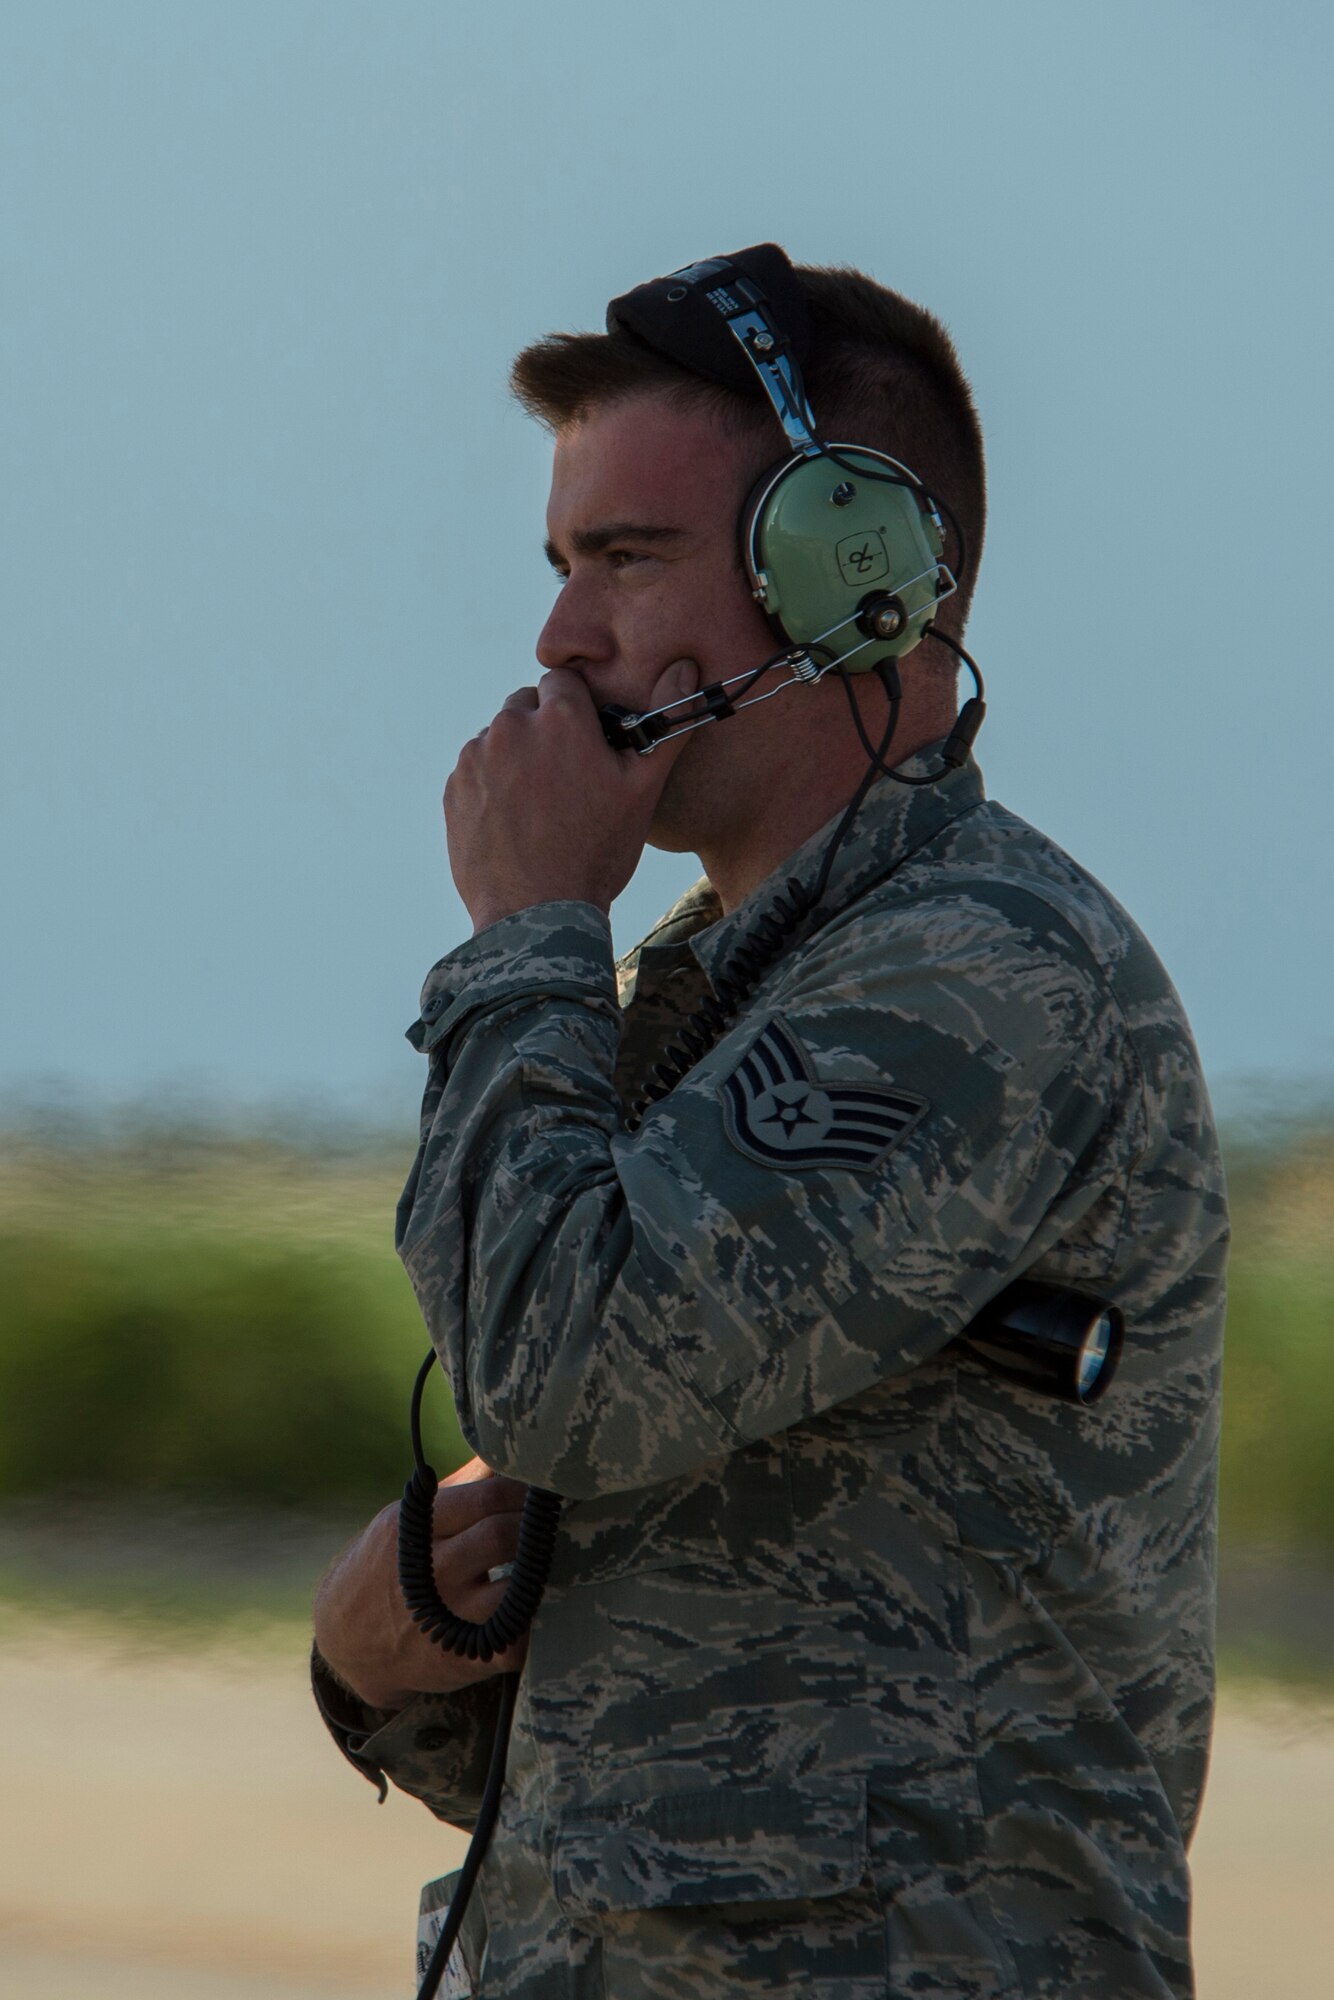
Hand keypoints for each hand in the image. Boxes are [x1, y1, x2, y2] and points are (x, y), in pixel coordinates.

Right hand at [313, 1458, 528, 1710]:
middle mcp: (432, 1573)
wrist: (347, 1640)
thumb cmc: (388, 1565)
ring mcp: (448, 1620)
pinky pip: (517, 1642)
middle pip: (503, 1537)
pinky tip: (534, 1607)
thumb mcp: (406, 1521)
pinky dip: (533, 1624)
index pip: (486, 1498)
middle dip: (534, 1527)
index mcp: (416, 1529)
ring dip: (541, 1574)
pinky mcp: (464, 1659)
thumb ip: (459, 1487)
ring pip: (517, 1590)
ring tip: (549, 1562)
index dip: (523, 1491)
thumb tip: (505, 1449)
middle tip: (552, 1524)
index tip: (543, 1489)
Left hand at [444, 658, 698, 931]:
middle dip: (545, 729)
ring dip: (517, 757)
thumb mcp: (643, 787)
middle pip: (527, 706)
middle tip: (567, 778)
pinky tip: (515, 822)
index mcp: (559, 718)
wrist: (537, 915)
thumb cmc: (598, 851)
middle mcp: (510, 727)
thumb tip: (686, 667)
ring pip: (499, 739)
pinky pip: (475, 771)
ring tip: (540, 806)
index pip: (564, 682)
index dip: (579, 711)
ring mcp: (476, 759)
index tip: (588, 742)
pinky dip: (492, 786)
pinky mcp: (454, 789)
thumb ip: (667, 719)